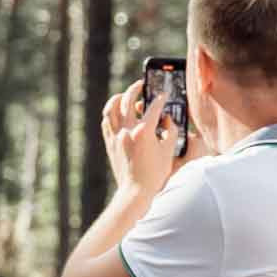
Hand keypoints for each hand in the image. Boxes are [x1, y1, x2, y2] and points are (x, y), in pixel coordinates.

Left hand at [101, 80, 186, 197]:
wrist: (135, 192)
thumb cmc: (154, 175)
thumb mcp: (169, 151)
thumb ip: (171, 131)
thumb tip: (167, 120)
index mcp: (144, 131)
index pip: (154, 107)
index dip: (161, 99)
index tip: (163, 96)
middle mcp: (127, 130)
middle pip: (128, 100)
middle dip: (136, 88)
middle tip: (141, 84)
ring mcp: (116, 136)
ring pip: (111, 108)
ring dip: (117, 98)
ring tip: (123, 95)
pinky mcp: (110, 143)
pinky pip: (106, 122)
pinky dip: (110, 113)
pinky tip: (116, 113)